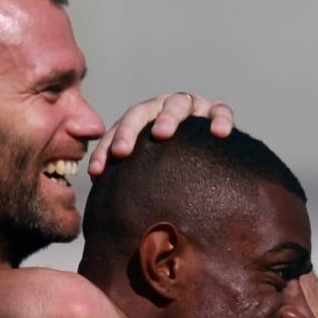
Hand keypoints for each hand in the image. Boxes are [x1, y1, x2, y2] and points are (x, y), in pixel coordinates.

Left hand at [88, 92, 232, 175]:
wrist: (210, 154)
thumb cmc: (172, 168)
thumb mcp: (149, 170)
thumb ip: (131, 179)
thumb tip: (103, 214)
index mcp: (142, 120)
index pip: (118, 130)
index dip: (105, 149)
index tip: (97, 173)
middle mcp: (163, 108)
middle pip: (142, 112)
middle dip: (129, 130)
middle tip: (122, 152)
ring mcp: (191, 106)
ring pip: (178, 103)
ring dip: (167, 117)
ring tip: (161, 134)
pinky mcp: (216, 111)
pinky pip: (220, 111)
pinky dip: (219, 119)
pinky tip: (219, 134)